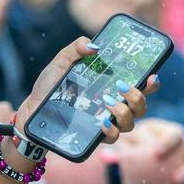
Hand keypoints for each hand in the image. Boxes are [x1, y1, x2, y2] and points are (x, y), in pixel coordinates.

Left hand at [17, 38, 158, 142]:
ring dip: (124, 112)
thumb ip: (76, 49)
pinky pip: (112, 137)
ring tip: (108, 102)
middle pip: (141, 106)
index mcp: (110, 86)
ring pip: (130, 123)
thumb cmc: (49, 86)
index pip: (140, 86)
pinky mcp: (94, 137)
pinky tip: (102, 122)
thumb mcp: (61, 62)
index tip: (152, 76)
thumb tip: (94, 46)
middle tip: (123, 87)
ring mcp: (105, 122)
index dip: (152, 83)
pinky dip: (111, 130)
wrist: (31, 110)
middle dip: (138, 97)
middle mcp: (112, 105)